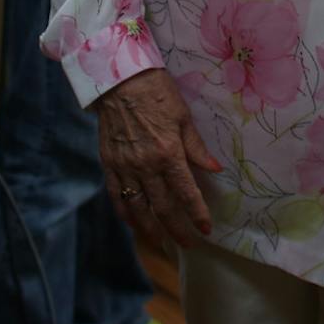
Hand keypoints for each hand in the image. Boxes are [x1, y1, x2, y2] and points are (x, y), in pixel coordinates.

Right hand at [94, 68, 222, 247]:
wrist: (119, 79)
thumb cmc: (157, 93)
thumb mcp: (184, 117)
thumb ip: (197, 148)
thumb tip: (215, 169)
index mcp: (168, 153)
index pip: (186, 193)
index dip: (197, 214)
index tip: (206, 229)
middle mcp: (145, 166)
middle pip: (162, 207)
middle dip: (177, 229)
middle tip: (188, 243)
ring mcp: (124, 166)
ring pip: (137, 208)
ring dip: (150, 229)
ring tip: (161, 242)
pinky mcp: (108, 163)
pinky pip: (116, 195)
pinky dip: (124, 213)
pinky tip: (133, 223)